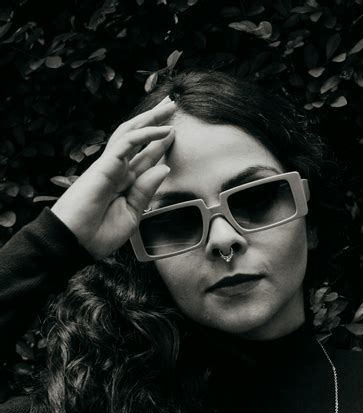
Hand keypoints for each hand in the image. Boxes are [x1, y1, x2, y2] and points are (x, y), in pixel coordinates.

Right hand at [51, 97, 175, 258]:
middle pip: (138, 139)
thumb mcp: (131, 215)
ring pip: (131, 134)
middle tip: (172, 108)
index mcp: (125, 184)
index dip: (158, 144)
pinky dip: (145, 134)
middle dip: (155, 123)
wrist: (75, 242)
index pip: (144, 158)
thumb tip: (163, 168)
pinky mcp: (104, 165)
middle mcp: (118, 171)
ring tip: (169, 107)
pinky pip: (126, 144)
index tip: (173, 133)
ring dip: (150, 120)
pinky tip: (162, 129)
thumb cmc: (98, 234)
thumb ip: (146, 192)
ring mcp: (110, 166)